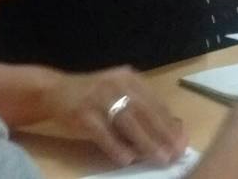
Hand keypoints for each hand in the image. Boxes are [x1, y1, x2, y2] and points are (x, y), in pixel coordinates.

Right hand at [43, 66, 187, 166]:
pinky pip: (103, 132)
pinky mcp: (82, 112)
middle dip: (162, 134)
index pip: (155, 102)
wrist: (55, 90)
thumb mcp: (118, 93)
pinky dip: (116, 146)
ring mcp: (98, 97)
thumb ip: (141, 108)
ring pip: (127, 122)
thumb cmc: (93, 96)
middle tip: (175, 153)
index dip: (169, 123)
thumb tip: (172, 129)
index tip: (182, 141)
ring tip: (158, 158)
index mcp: (128, 78)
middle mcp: (115, 83)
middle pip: (144, 112)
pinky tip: (127, 159)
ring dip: (145, 142)